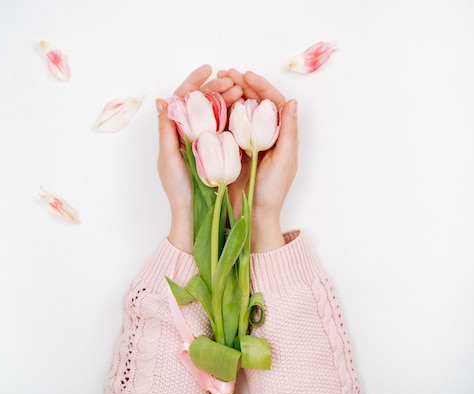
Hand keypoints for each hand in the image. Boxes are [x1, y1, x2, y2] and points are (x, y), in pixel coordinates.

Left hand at [156, 65, 242, 251]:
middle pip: (202, 101)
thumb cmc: (178, 189)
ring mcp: (205, 140)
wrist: (193, 213)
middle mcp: (189, 132)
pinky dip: (235, 114)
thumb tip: (162, 100)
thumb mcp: (169, 159)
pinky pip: (227, 126)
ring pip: (216, 111)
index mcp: (174, 131)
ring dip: (228, 98)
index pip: (183, 98)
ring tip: (241, 91)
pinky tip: (245, 108)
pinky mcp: (219, 149)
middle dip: (216, 86)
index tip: (209, 69)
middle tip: (233, 82)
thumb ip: (166, 130)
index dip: (194, 81)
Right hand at [220, 69, 298, 251]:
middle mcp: (263, 134)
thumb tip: (291, 102)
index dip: (260, 86)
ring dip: (228, 95)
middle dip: (241, 85)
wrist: (252, 214)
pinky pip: (224, 126)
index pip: (272, 102)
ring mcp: (245, 141)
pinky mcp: (229, 149)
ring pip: (238, 111)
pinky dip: (218, 113)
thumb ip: (288, 131)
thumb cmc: (272, 191)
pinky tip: (209, 103)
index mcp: (279, 134)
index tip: (246, 75)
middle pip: (253, 102)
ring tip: (217, 83)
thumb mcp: (285, 160)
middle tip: (226, 73)